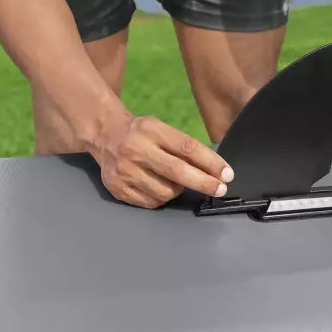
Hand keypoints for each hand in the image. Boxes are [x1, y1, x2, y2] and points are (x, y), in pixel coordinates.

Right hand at [91, 114, 233, 208]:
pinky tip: (158, 186)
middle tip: (220, 189)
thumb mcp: (161, 128)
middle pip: (177, 172)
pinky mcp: (118, 188)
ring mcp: (125, 171)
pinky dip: (161, 197)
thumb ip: (183, 146)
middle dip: (203, 183)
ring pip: (166, 192)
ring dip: (178, 190)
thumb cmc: (141, 133)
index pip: (187, 148)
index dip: (210, 163)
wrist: (104, 135)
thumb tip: (214, 169)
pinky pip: (152, 202)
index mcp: (152, 131)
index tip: (227, 174)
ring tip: (173, 180)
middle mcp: (136, 150)